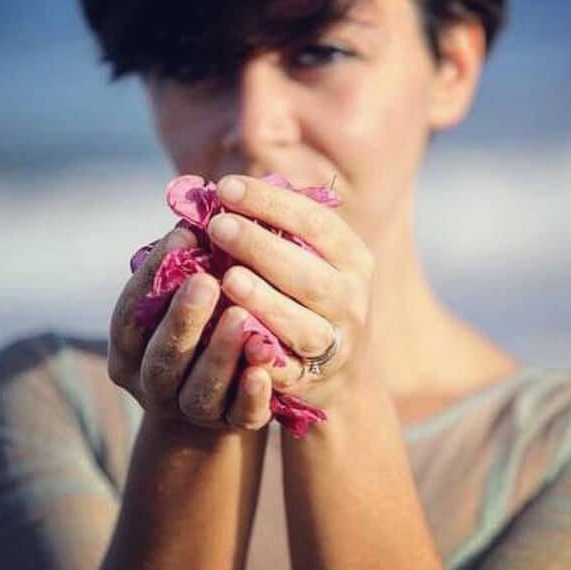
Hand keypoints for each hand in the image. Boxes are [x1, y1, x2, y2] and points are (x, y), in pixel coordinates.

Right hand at [108, 227, 273, 430]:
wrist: (217, 397)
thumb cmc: (196, 328)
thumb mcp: (181, 299)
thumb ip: (185, 266)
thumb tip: (202, 202)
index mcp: (129, 350)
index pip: (131, 313)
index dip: (152, 277)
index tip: (183, 237)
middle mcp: (151, 384)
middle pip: (162, 355)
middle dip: (183, 318)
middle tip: (206, 280)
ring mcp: (189, 411)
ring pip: (199, 388)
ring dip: (219, 352)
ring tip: (241, 316)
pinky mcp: (229, 426)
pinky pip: (239, 416)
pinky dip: (251, 394)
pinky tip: (264, 370)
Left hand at [206, 174, 376, 409]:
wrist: (339, 372)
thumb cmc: (306, 295)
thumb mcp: (309, 258)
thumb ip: (275, 230)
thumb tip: (221, 193)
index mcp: (352, 259)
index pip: (316, 223)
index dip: (272, 204)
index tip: (226, 188)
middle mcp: (352, 300)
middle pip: (308, 274)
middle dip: (262, 248)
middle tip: (218, 226)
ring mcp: (336, 344)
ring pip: (302, 325)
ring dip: (266, 302)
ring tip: (228, 279)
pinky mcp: (313, 381)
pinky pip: (287, 371)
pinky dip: (262, 357)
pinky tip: (235, 339)